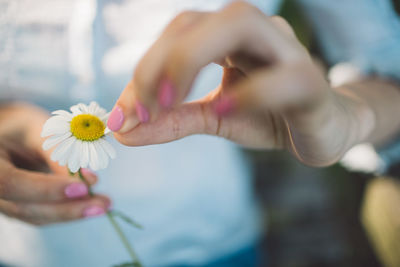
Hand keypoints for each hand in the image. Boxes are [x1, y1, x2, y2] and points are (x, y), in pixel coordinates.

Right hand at [0, 103, 109, 224]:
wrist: (8, 137)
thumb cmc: (22, 127)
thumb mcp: (38, 130)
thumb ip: (59, 153)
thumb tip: (88, 180)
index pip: (11, 183)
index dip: (45, 189)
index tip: (82, 188)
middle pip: (25, 208)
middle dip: (68, 209)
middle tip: (102, 205)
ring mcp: (4, 202)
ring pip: (37, 216)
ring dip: (74, 213)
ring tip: (104, 204)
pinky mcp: (19, 208)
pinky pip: (43, 215)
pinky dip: (70, 211)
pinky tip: (94, 204)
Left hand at [108, 1, 373, 165]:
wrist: (321, 132)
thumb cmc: (267, 117)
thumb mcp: (213, 117)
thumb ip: (170, 120)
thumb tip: (121, 132)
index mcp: (226, 39)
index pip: (176, 35)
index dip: (144, 68)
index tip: (121, 116)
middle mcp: (255, 33)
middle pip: (199, 20)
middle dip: (161, 60)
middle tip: (141, 107)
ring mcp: (287, 51)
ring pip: (241, 23)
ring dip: (192, 59)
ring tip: (169, 102)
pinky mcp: (311, 82)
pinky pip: (283, 77)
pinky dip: (250, 92)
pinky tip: (225, 109)